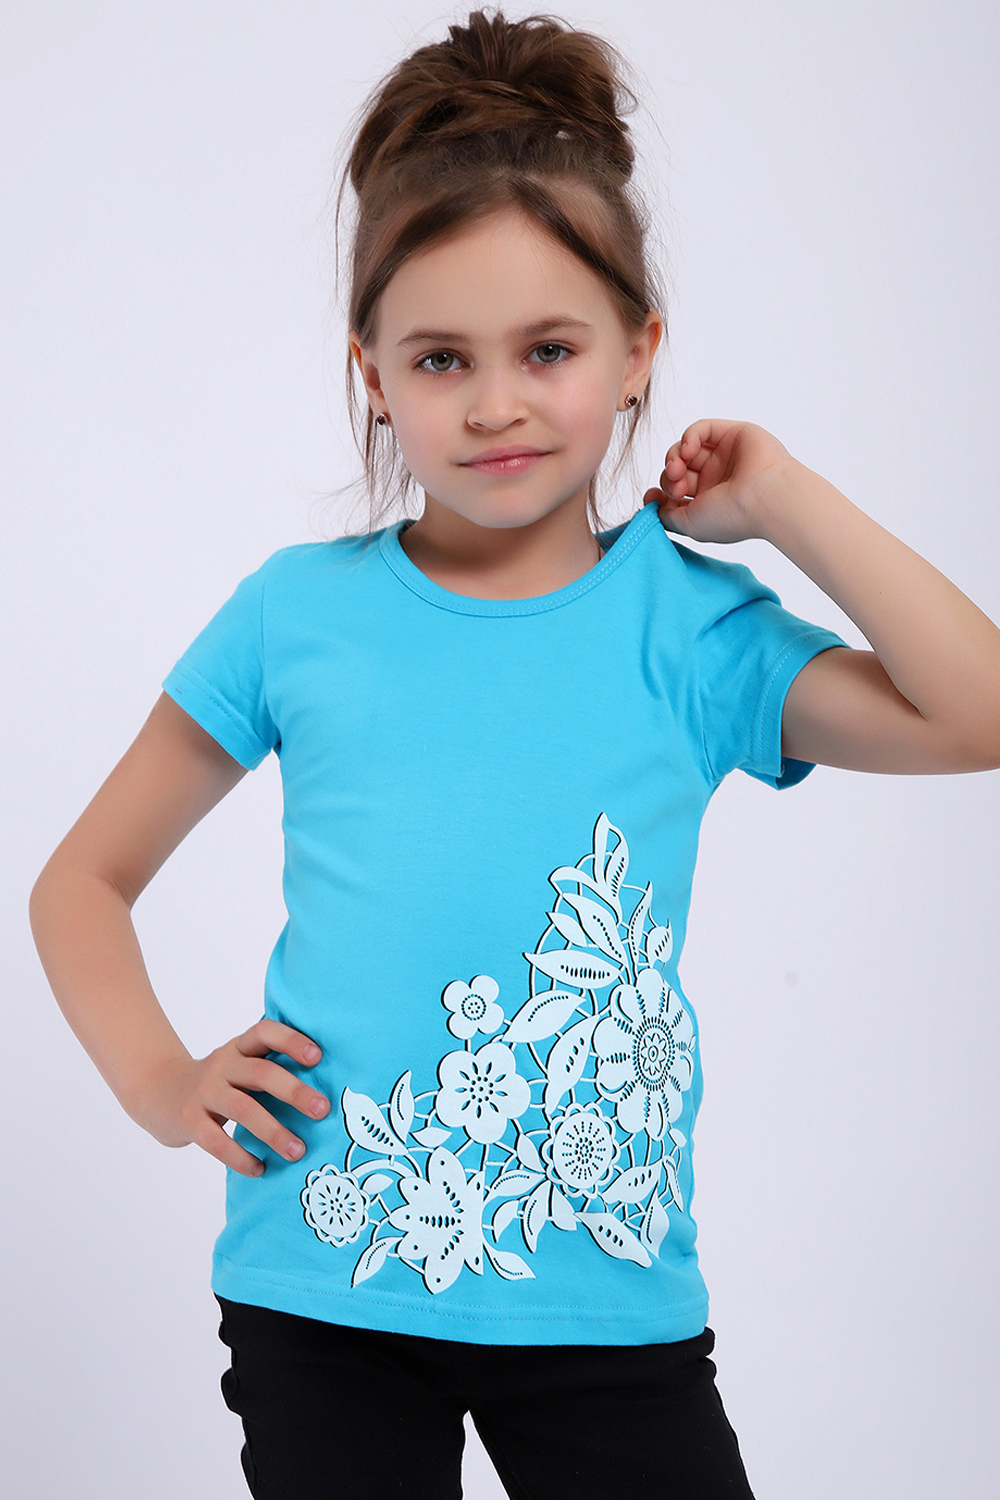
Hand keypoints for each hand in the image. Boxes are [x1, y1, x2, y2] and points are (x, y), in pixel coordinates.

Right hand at [136, 1019, 330, 1177]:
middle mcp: (222, 1065)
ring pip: (242, 1109)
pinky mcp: (188, 1120)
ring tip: (298, 1152)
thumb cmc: (217, 1081)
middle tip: (323, 1109)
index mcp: (239, 1048)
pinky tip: (259, 1169)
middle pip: (261, 1072)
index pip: (265, 1032)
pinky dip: (240, 1157)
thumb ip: (270, 1069)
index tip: (317, 1056)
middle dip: (294, 1091)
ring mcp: (204, 1092)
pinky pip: (216, 1141)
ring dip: (273, 1131)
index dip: (291, 1040)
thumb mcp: (238, 1065)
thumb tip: (325, 1091)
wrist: (157, 1090)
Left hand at [643, 419, 793, 543]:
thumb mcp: (690, 525)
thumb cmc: (733, 516)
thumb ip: (666, 516)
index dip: (660, 492)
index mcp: (709, 500)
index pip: (676, 490)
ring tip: (678, 470)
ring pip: (685, 449)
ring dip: (674, 458)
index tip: (651, 497)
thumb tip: (651, 504)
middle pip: (677, 469)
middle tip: (675, 487)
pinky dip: (688, 438)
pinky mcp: (731, 434)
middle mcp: (716, 478)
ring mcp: (724, 455)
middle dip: (668, 478)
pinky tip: (689, 451)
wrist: (766, 498)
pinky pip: (700, 429)